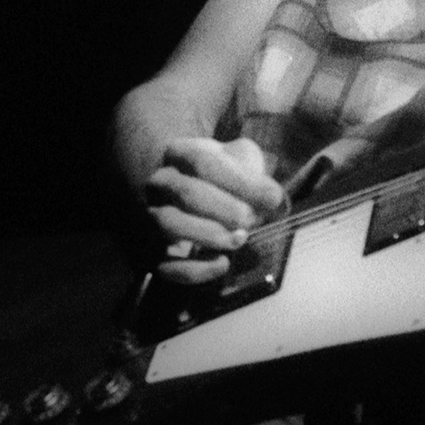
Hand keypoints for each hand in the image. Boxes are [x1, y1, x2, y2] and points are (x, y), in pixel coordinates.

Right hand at [144, 137, 286, 283]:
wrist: (188, 190)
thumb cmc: (221, 174)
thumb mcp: (239, 158)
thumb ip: (254, 171)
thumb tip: (271, 197)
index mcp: (180, 153)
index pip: (204, 162)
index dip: (242, 182)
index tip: (273, 197)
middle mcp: (159, 183)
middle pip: (188, 193)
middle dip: (227, 210)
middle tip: (251, 218)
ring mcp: (151, 216)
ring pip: (169, 225)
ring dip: (210, 234)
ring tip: (240, 237)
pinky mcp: (152, 251)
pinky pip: (165, 266)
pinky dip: (196, 270)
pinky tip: (222, 262)